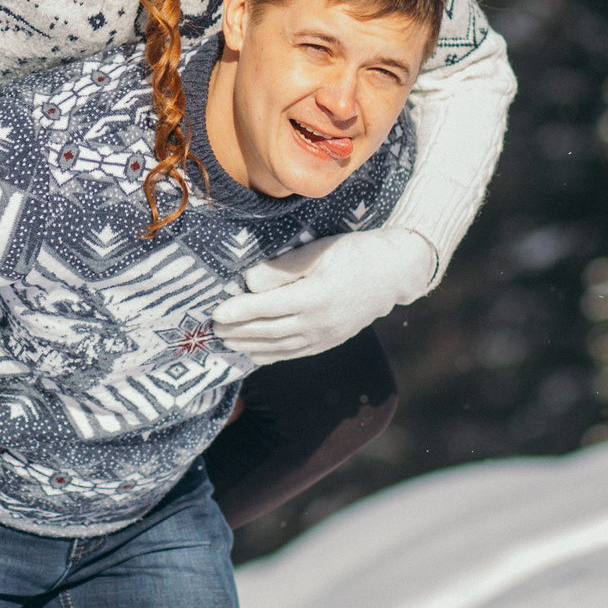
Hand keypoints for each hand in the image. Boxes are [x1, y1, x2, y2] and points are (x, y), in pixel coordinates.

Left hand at [212, 228, 433, 364]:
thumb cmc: (355, 253)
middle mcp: (319, 322)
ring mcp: (326, 336)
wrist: (394, 273)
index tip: (216, 312)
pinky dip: (272, 356)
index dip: (240, 311)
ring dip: (250, 346)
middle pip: (269, 331)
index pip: (268, 307)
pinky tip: (255, 355)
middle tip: (212, 330)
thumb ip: (283, 268)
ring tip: (227, 342)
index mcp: (316, 297)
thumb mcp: (319, 251)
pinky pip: (295, 353)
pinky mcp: (330, 341)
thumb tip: (250, 281)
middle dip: (238, 331)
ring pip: (280, 346)